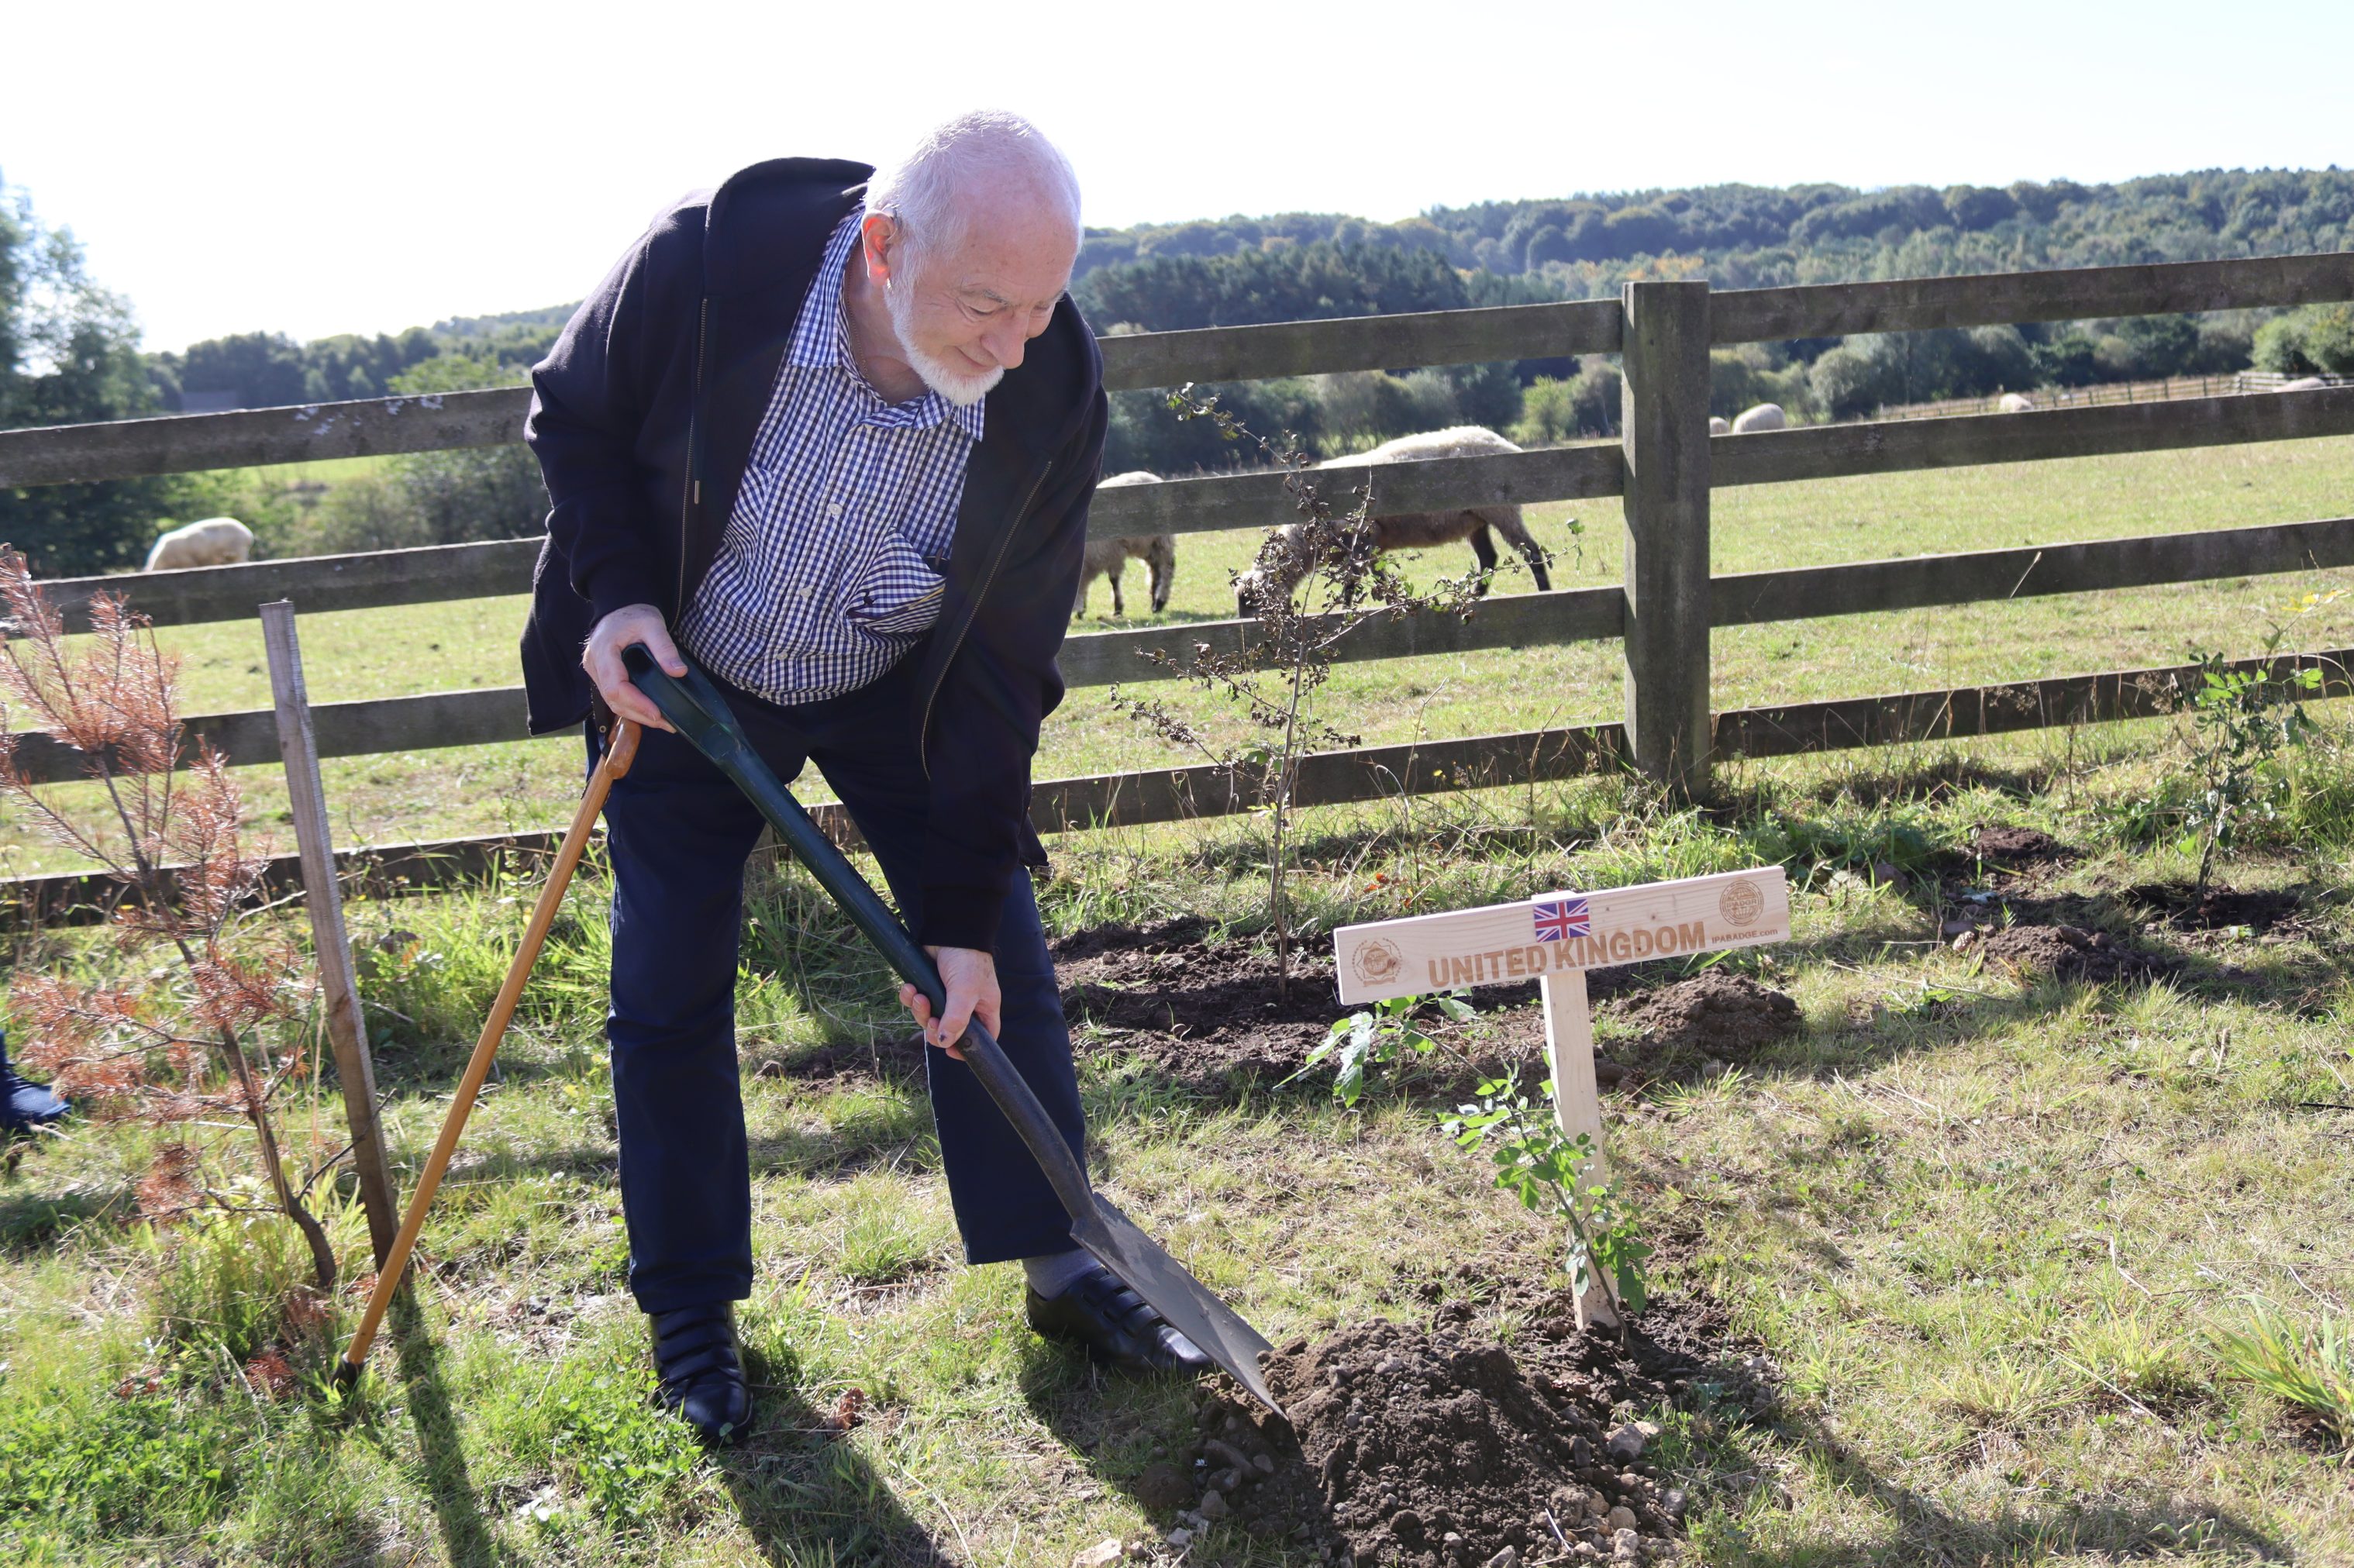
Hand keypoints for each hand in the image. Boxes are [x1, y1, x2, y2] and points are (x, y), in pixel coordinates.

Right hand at [583, 603, 686, 731]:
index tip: (657, 713)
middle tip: (666, 723)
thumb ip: (664, 647)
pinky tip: (650, 712)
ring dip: (636, 715)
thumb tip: (679, 672)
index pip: (616, 686)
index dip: (636, 703)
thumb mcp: (652, 624)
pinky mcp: (601, 675)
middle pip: (613, 700)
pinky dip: (632, 707)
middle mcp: (594, 664)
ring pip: (612, 702)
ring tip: (662, 722)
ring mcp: (595, 671)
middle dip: (640, 714)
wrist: (619, 608)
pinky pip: (614, 697)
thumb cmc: (634, 614)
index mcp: (603, 651)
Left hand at [899, 947, 1000, 1061]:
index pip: (983, 1038)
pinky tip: (909, 988)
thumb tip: (944, 1042)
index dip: (967, 1048)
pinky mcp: (930, 987)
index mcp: (983, 1009)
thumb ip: (956, 1019)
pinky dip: (910, 998)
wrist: (948, 931)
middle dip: (934, 1027)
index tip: (950, 1051)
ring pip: (929, 1018)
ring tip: (918, 996)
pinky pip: (917, 1002)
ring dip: (920, 1011)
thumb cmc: (967, 959)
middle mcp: (966, 1006)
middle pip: (948, 1032)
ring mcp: (946, 997)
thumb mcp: (965, 992)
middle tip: (929, 1018)